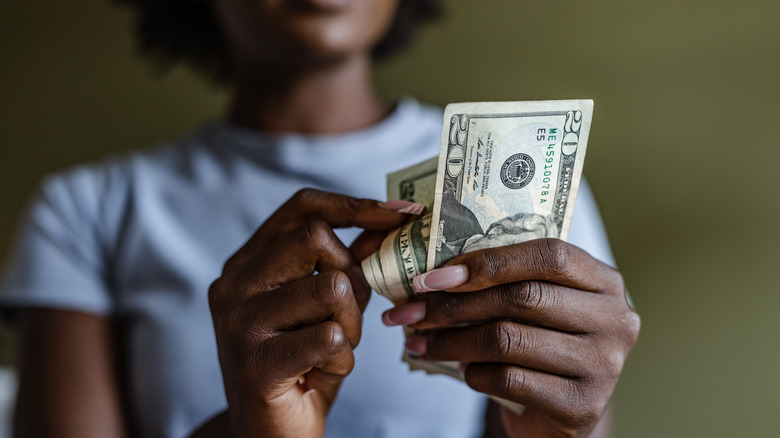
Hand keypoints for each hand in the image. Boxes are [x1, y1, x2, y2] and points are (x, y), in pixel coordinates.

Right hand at [208, 189, 417, 437]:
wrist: (268, 434)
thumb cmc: (302, 363)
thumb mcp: (325, 307)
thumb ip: (346, 265)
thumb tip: (388, 220)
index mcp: (247, 263)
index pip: (301, 206)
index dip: (355, 204)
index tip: (402, 213)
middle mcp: (233, 283)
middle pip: (316, 238)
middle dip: (352, 278)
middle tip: (345, 317)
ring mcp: (239, 322)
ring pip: (330, 288)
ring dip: (351, 325)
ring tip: (333, 350)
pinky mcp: (255, 362)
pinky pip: (331, 338)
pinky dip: (343, 360)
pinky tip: (321, 374)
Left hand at [382, 238, 639, 437]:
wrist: (565, 412)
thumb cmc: (542, 345)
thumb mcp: (537, 307)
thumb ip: (505, 283)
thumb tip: (431, 274)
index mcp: (605, 282)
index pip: (549, 255)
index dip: (488, 262)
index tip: (434, 276)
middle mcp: (615, 320)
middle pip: (524, 297)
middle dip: (456, 305)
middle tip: (410, 313)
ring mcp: (604, 365)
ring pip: (510, 340)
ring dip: (453, 341)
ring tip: (421, 343)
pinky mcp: (583, 405)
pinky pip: (511, 380)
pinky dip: (475, 374)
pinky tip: (462, 371)